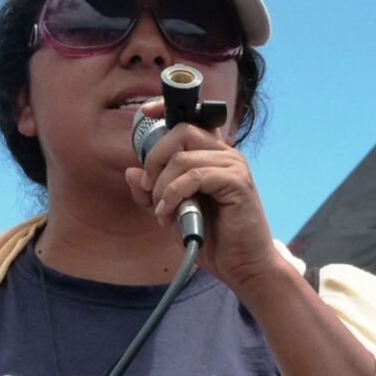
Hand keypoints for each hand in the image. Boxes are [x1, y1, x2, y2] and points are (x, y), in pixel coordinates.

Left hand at [124, 99, 279, 289]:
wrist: (244, 267)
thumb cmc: (214, 239)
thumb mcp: (174, 214)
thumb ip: (153, 193)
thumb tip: (131, 172)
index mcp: (212, 155)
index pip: (191, 119)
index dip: (166, 108)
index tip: (145, 112)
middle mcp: (225, 154)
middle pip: (181, 131)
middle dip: (155, 159)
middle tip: (149, 189)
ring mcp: (233, 166)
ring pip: (182, 158)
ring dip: (162, 187)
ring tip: (162, 213)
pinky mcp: (237, 183)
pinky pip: (194, 177)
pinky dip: (174, 196)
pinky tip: (170, 215)